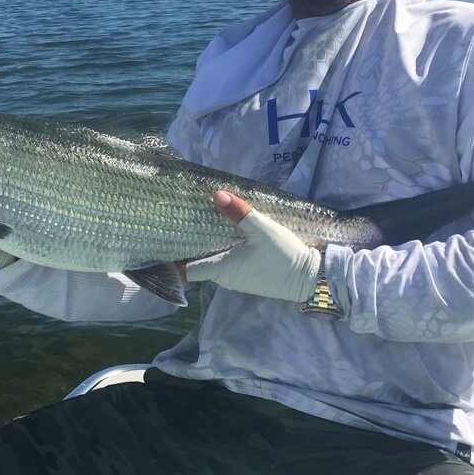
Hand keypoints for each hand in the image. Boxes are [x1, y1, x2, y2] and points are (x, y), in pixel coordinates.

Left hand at [183, 191, 322, 302]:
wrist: (310, 278)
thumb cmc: (283, 256)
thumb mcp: (262, 229)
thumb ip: (240, 213)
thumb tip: (216, 194)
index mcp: (221, 269)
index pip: (187, 271)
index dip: (172, 261)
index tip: (163, 245)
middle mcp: (224, 279)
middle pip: (198, 265)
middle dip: (188, 250)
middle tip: (179, 227)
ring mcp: (237, 280)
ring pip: (213, 264)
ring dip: (206, 250)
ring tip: (197, 228)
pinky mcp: (248, 278)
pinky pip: (227, 266)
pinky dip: (221, 253)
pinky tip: (223, 237)